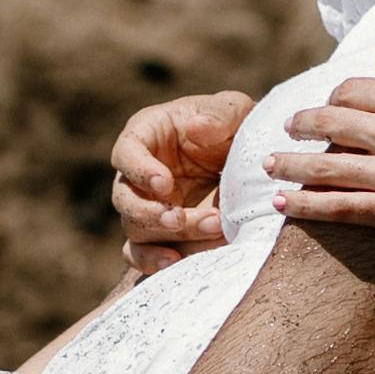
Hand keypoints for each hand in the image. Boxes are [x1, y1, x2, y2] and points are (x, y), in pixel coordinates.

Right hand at [107, 89, 254, 274]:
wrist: (248, 162)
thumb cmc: (233, 127)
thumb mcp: (234, 111)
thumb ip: (219, 114)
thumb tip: (196, 127)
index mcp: (145, 136)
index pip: (127, 153)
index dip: (140, 171)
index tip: (164, 183)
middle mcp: (138, 175)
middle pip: (126, 199)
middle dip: (151, 212)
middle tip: (179, 218)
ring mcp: (145, 207)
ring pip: (137, 229)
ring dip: (168, 236)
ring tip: (211, 229)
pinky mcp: (158, 234)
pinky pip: (141, 253)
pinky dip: (153, 261)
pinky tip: (175, 262)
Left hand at [266, 51, 374, 250]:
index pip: (350, 91)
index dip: (332, 98)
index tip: (326, 107)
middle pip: (327, 124)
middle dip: (299, 125)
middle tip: (287, 130)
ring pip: (323, 168)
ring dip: (288, 165)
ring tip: (268, 167)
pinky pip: (339, 208)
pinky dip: (306, 205)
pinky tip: (283, 203)